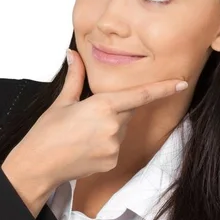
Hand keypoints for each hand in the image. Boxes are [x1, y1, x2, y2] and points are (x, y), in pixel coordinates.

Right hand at [2, 48, 187, 191]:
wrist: (38, 165)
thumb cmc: (46, 133)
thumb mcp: (62, 102)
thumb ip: (75, 77)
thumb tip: (72, 55)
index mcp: (102, 105)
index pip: (140, 95)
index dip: (163, 88)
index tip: (180, 83)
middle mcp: (113, 126)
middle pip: (126, 112)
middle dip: (113, 111)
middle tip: (86, 119)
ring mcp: (114, 146)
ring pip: (121, 130)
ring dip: (109, 129)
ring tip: (82, 135)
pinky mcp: (112, 161)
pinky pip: (115, 147)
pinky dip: (105, 145)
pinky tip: (85, 148)